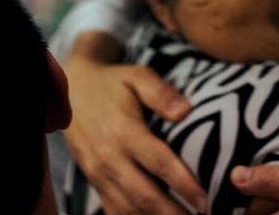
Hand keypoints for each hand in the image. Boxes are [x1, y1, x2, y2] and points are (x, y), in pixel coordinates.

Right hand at [64, 51, 206, 212]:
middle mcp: (110, 159)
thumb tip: (186, 110)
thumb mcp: (137, 76)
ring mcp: (99, 174)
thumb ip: (161, 92)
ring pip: (129, 209)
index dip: (185, 185)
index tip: (206, 199)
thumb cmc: (112, 83)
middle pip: (146, 196)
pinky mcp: (94, 182)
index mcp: (124, 132)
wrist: (72, 90)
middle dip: (174, 213)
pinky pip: (114, 210)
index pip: (160, 165)